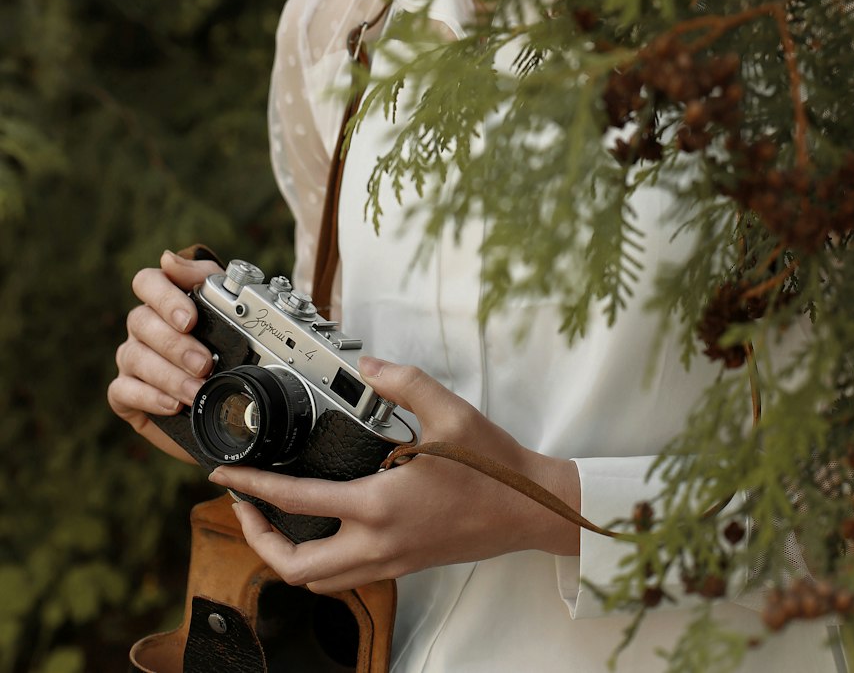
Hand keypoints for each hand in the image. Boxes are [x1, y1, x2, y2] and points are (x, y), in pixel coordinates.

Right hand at [108, 248, 222, 462]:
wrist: (220, 395)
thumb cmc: (221, 344)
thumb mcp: (224, 306)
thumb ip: (203, 278)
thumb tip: (168, 259)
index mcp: (162, 300)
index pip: (147, 282)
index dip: (165, 297)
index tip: (190, 319)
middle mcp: (142, 325)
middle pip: (141, 322)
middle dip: (175, 344)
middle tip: (204, 363)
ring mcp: (130, 358)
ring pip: (134, 357)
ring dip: (168, 375)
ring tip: (195, 389)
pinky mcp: (124, 393)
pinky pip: (123, 391)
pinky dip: (149, 398)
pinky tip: (173, 405)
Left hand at [208, 357, 581, 593]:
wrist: (529, 508)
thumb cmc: (493, 465)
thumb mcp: (449, 412)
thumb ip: (402, 382)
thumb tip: (366, 367)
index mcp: (380, 506)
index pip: (297, 501)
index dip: (253, 489)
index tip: (227, 477)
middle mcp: (379, 543)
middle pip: (296, 567)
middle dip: (257, 539)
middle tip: (242, 505)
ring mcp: (391, 561)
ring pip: (318, 582)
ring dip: (284, 556)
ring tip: (271, 519)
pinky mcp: (403, 564)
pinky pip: (344, 577)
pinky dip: (318, 561)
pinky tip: (319, 526)